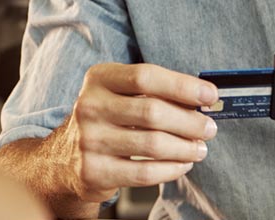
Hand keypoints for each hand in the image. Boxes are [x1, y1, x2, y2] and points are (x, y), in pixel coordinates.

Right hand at [55, 63, 218, 201]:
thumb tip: (202, 101)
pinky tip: (182, 164)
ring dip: (186, 147)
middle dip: (190, 122)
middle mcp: (89, 106)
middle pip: (152, 112)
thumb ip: (156, 94)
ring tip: (199, 148)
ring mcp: (89, 140)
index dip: (182, 86)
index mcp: (99, 79)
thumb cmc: (106, 121)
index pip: (145, 76)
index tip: (209, 95)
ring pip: (153, 144)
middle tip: (208, 128)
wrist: (64, 159)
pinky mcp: (93, 171)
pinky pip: (145, 172)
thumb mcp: (121, 95)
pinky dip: (172, 169)